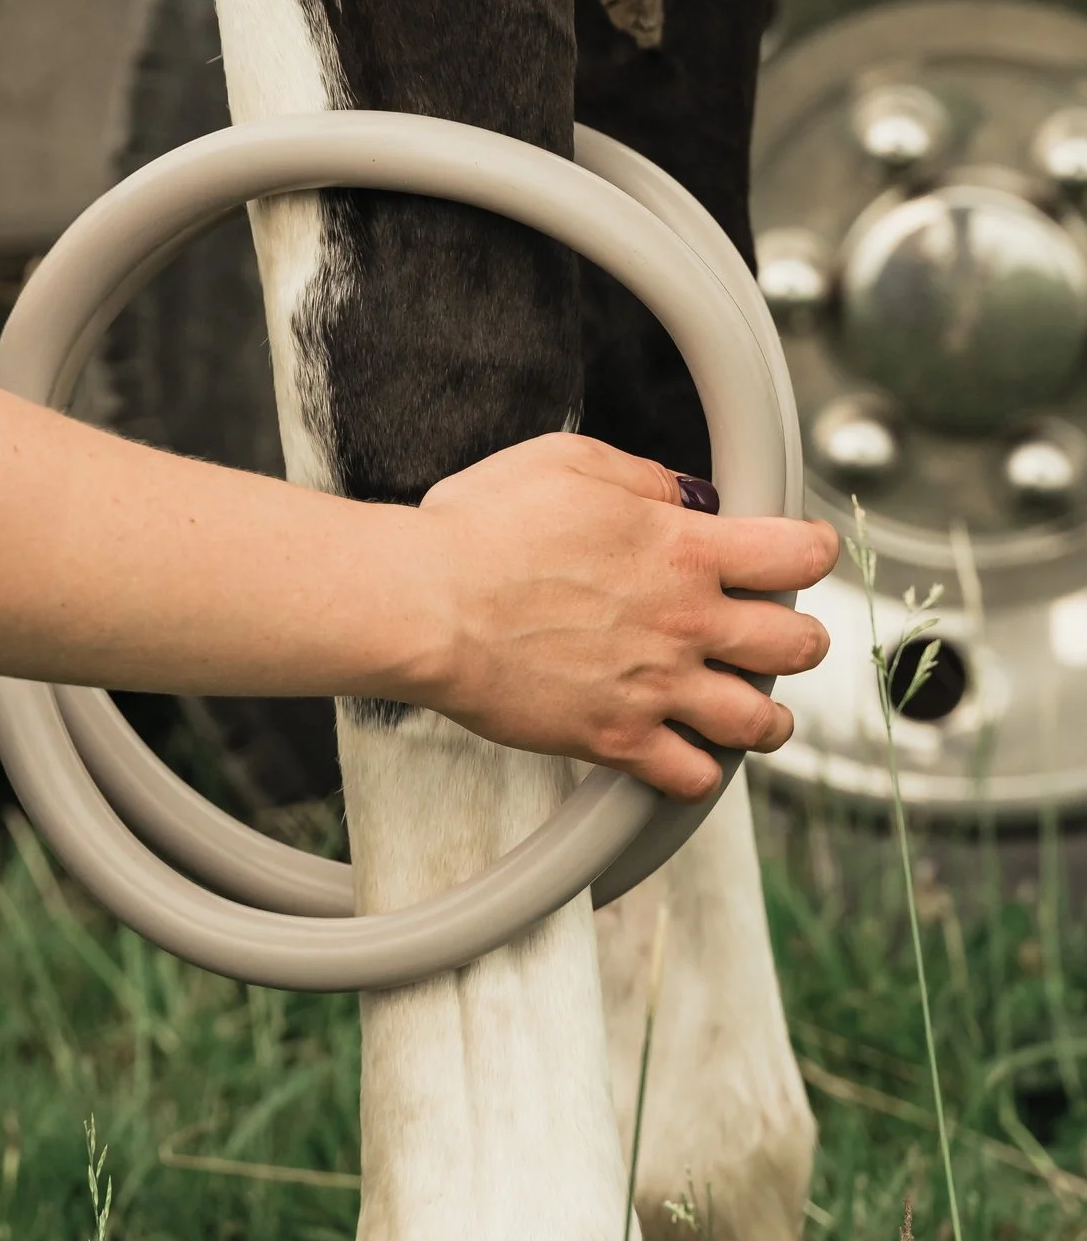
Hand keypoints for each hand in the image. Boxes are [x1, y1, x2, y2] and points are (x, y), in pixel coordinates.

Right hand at [401, 433, 837, 798]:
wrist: (428, 603)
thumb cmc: (481, 529)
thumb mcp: (568, 463)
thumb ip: (643, 479)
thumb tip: (685, 497)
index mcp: (683, 548)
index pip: (798, 554)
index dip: (811, 551)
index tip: (801, 554)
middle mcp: (686, 620)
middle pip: (798, 644)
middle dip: (801, 639)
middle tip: (781, 637)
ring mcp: (657, 686)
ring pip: (761, 721)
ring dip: (765, 716)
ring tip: (753, 711)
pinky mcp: (617, 739)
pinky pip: (691, 776)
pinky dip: (698, 771)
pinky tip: (685, 755)